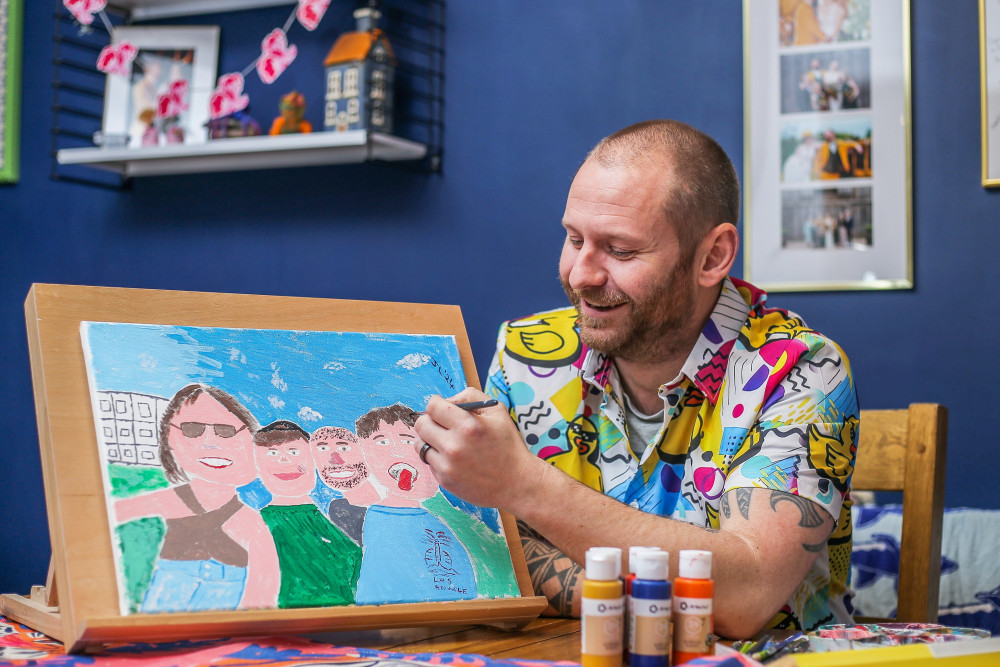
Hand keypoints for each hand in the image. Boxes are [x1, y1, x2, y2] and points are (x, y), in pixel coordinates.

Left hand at [412, 388, 543, 511]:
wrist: (517, 483)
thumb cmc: (508, 444)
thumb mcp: (497, 410)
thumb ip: (469, 397)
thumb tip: (447, 400)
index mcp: (467, 425)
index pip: (432, 406)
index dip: (436, 404)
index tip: (442, 408)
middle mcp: (454, 446)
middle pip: (421, 424)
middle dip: (431, 420)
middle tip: (444, 425)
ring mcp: (447, 466)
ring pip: (420, 444)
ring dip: (431, 440)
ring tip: (447, 442)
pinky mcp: (445, 480)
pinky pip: (429, 462)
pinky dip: (438, 458)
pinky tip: (455, 458)